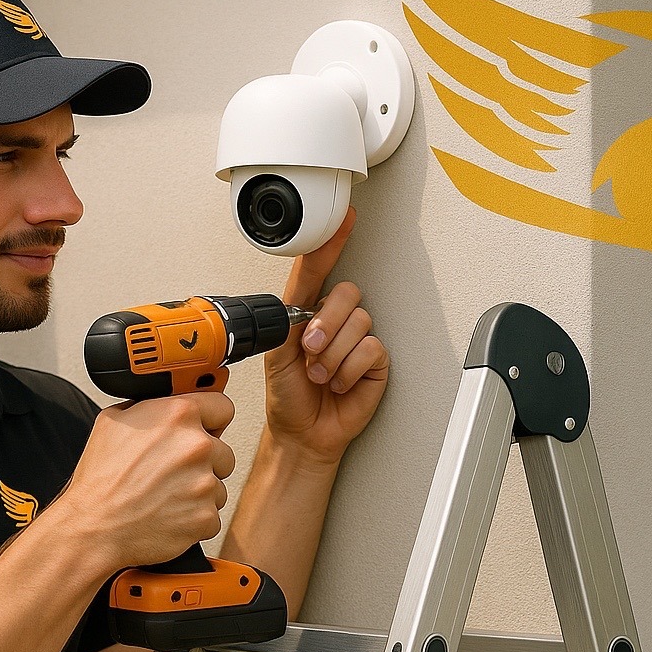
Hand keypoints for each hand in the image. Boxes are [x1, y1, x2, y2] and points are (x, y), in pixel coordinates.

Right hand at [58, 394, 235, 572]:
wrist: (94, 526)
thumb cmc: (100, 480)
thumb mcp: (113, 422)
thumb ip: (150, 408)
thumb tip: (164, 404)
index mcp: (178, 415)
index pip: (222, 407)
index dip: (212, 420)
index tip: (206, 428)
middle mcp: (196, 446)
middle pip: (223, 450)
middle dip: (204, 460)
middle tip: (172, 471)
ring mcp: (204, 483)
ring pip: (218, 484)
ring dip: (199, 490)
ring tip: (165, 495)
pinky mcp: (206, 516)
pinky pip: (211, 514)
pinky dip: (194, 517)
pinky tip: (168, 513)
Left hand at [263, 207, 388, 464]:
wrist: (303, 431)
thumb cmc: (288, 395)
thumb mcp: (276, 352)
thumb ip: (287, 320)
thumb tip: (304, 304)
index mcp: (307, 312)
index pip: (319, 271)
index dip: (332, 244)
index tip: (345, 219)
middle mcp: (334, 320)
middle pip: (346, 294)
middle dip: (325, 326)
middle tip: (310, 352)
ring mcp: (357, 339)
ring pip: (359, 323)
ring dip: (333, 356)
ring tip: (321, 375)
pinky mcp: (375, 361)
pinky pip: (371, 349)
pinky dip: (349, 370)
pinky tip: (339, 382)